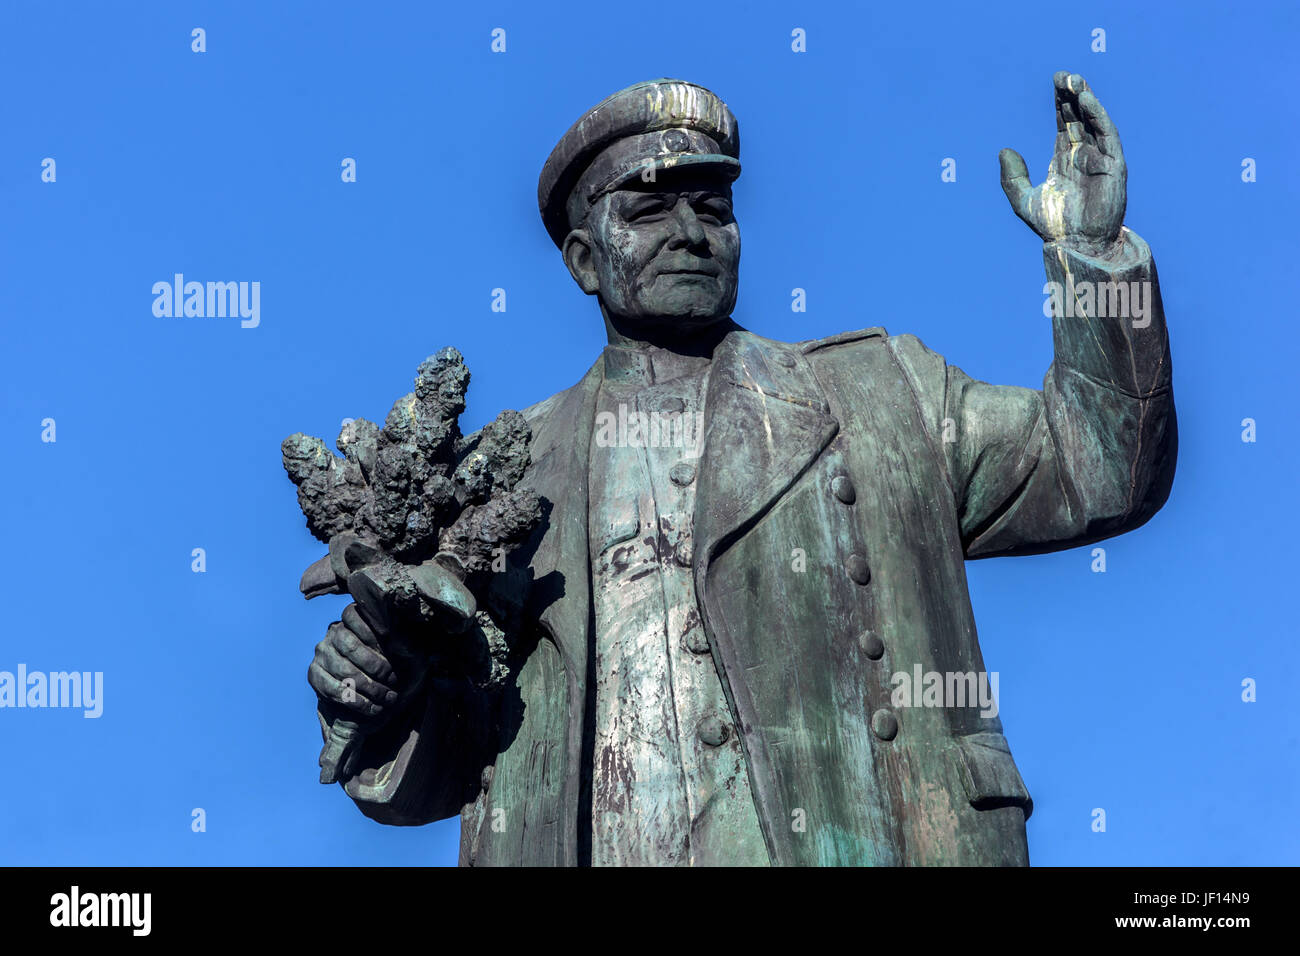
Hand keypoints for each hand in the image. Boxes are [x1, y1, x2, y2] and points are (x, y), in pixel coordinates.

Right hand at [308, 603, 403, 720]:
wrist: (375, 692)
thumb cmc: (396, 665)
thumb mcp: (406, 650)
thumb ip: (404, 641)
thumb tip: (402, 638)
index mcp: (353, 619)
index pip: (354, 615)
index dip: (371, 628)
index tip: (390, 640)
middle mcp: (333, 632)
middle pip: (350, 645)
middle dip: (375, 665)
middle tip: (394, 680)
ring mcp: (322, 654)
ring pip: (344, 670)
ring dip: (370, 688)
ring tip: (388, 698)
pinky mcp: (315, 675)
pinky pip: (335, 691)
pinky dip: (358, 702)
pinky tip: (374, 708)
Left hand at [999, 72, 1126, 256]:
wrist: (1076, 245)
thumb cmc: (1054, 226)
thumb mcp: (1023, 200)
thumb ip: (1012, 176)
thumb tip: (1003, 150)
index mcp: (1063, 159)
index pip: (1062, 122)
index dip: (1059, 102)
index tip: (1055, 82)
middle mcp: (1082, 154)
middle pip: (1077, 116)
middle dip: (1071, 95)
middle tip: (1063, 74)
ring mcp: (1099, 157)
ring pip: (1092, 121)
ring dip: (1085, 99)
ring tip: (1075, 80)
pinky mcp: (1113, 164)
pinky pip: (1107, 135)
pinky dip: (1098, 116)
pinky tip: (1087, 101)